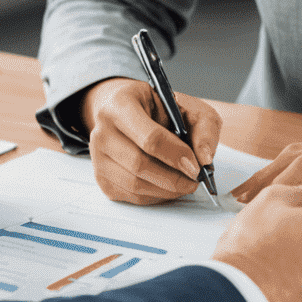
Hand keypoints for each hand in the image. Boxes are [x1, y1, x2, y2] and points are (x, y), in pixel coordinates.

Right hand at [79, 77, 221, 204]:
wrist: (124, 111)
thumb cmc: (156, 108)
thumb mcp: (186, 106)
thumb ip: (204, 127)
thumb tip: (205, 158)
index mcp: (121, 104)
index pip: (149, 138)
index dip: (176, 156)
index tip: (196, 166)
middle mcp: (102, 130)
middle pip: (140, 164)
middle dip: (174, 178)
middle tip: (195, 179)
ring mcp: (97, 156)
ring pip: (135, 185)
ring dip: (167, 190)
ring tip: (184, 183)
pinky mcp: (101, 178)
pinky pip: (131, 196)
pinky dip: (155, 196)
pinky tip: (166, 185)